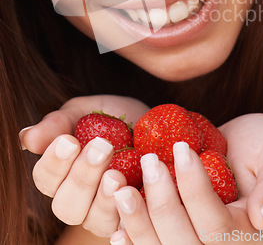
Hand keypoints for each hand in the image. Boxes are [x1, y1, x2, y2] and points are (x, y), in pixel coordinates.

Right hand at [20, 95, 149, 237]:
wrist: (160, 127)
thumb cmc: (118, 121)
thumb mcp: (89, 111)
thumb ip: (60, 122)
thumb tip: (26, 138)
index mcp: (63, 172)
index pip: (45, 178)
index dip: (53, 163)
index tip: (69, 141)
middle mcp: (79, 198)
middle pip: (66, 205)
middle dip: (81, 177)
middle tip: (101, 147)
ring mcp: (104, 212)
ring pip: (92, 219)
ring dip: (103, 197)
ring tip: (117, 173)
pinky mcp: (131, 218)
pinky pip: (124, 226)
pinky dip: (126, 211)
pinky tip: (132, 190)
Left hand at [109, 113, 262, 244]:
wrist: (245, 152)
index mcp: (245, 234)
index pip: (216, 225)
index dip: (195, 189)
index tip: (181, 148)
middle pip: (185, 244)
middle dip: (162, 205)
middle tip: (149, 162)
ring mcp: (194, 244)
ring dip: (138, 225)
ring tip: (121, 191)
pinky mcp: (176, 236)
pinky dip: (133, 242)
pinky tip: (117, 227)